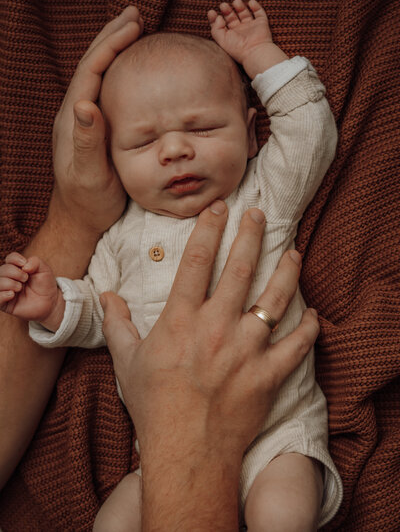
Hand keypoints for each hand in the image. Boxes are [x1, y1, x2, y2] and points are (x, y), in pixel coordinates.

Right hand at [0, 253, 60, 326]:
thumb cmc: (45, 286)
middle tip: (26, 279)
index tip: (24, 264)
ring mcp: (6, 290)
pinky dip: (2, 295)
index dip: (15, 259)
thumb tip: (24, 266)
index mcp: (17, 268)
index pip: (10, 258)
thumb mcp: (45, 270)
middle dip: (15, 273)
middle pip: (2, 269)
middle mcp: (9, 278)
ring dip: (9, 283)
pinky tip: (12, 295)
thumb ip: (36, 262)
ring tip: (19, 288)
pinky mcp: (5, 304)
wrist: (50, 303)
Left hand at [51, 6, 143, 235]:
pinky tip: (133, 70)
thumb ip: (86, 142)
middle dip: (112, 37)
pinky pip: (107, 90)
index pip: (90, 71)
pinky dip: (119, 72)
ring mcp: (85, 120)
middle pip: (92, 65)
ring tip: (134, 31)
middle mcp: (77, 114)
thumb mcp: (89, 175)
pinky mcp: (96, 128)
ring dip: (115, 50)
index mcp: (74, 120)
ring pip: (99, 75)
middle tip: (135, 15)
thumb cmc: (88, 200)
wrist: (81, 216)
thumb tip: (85, 105)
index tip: (133, 26)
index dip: (110, 45)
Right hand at [101, 202, 318, 457]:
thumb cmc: (154, 405)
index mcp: (182, 319)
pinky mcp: (268, 374)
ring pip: (275, 299)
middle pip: (241, 268)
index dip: (210, 228)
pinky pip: (297, 345)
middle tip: (260, 214)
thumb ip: (117, 324)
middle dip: (252, 235)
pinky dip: (309, 328)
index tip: (219, 208)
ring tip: (294, 252)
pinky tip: (313, 314)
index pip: (198, 260)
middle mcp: (217, 326)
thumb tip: (105, 295)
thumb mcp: (126, 361)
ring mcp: (247, 349)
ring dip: (287, 271)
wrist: (186, 451)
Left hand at [208, 0, 287, 78]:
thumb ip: (216, 29)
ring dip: (240, 6)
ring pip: (244, 14)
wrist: (254, 51)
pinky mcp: (261, 24)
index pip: (221, 25)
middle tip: (223, 5)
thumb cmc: (237, 48)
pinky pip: (259, 13)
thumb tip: (218, 17)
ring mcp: (251, 27)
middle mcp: (240, 32)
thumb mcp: (222, 40)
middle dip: (227, 10)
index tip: (211, 12)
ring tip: (236, 2)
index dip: (215, 18)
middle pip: (232, 17)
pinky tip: (251, 2)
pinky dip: (256, 6)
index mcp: (230, 37)